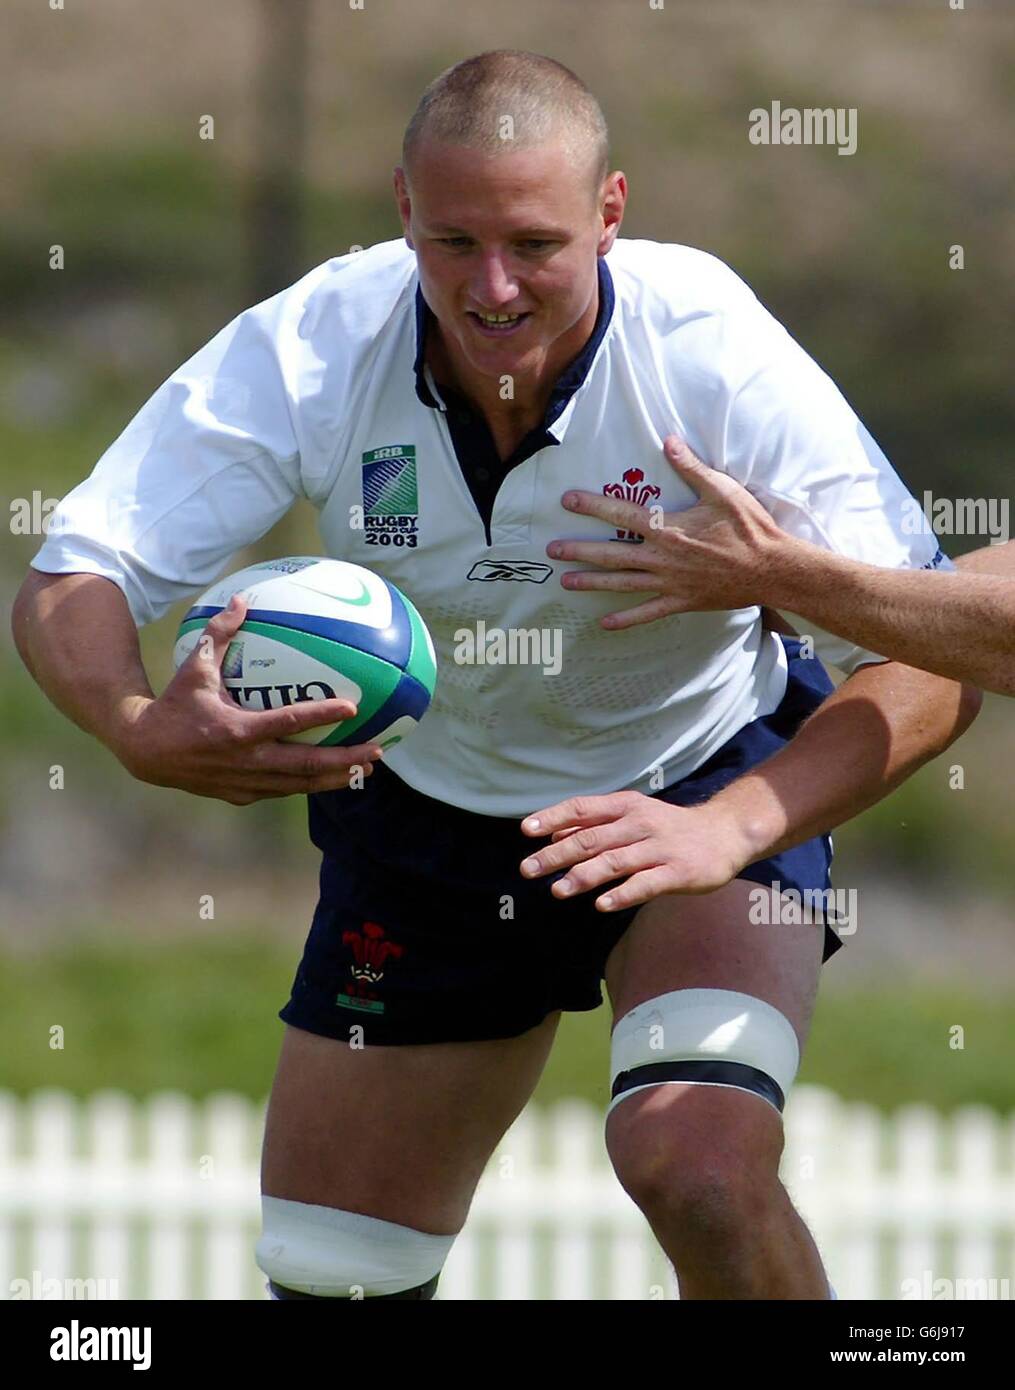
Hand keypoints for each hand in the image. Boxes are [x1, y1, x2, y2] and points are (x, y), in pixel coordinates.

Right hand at [116, 595, 384, 804]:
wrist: (145, 752)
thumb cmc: (174, 704)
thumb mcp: (195, 668)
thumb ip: (220, 634)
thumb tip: (241, 599)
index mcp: (237, 730)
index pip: (288, 722)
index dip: (321, 714)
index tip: (352, 707)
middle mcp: (246, 761)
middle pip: (306, 765)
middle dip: (345, 760)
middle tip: (376, 750)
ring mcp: (246, 783)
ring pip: (300, 784)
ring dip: (336, 778)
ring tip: (367, 768)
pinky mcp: (242, 796)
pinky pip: (283, 789)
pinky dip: (309, 784)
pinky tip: (333, 777)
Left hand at [518, 790, 755, 911]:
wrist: (725, 833)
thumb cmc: (670, 827)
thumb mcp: (633, 815)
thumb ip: (595, 823)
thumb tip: (553, 833)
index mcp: (625, 807)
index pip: (582, 809)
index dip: (552, 818)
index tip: (526, 832)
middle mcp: (639, 824)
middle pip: (591, 838)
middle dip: (556, 854)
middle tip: (527, 869)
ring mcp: (659, 848)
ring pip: (614, 862)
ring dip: (583, 876)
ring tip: (557, 890)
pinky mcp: (677, 872)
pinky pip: (645, 884)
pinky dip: (622, 894)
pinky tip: (602, 904)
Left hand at [548, 436, 798, 628]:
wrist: (772, 569)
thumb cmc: (749, 528)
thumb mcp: (722, 490)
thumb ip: (691, 467)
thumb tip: (668, 440)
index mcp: (668, 527)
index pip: (621, 513)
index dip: (592, 505)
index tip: (567, 501)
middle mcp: (662, 557)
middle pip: (612, 553)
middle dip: (580, 550)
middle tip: (552, 550)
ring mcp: (669, 583)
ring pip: (622, 583)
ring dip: (592, 583)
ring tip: (565, 582)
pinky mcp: (681, 601)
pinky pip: (647, 612)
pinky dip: (626, 619)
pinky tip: (604, 624)